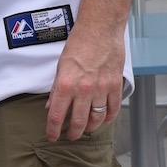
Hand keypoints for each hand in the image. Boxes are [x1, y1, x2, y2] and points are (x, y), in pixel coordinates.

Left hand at [44, 24, 124, 140]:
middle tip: (70, 136)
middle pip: (78, 122)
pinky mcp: (115, 87)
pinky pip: (113, 110)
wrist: (100, 30)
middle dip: (73, 133)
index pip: (57, 115)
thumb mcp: (61, 66)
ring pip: (96, 119)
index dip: (53, 129)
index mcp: (66, 84)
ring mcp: (101, 90)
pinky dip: (108, 118)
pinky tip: (103, 119)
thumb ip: (57, 88)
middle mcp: (84, 90)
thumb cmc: (79, 44)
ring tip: (85, 129)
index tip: (52, 136)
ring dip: (90, 127)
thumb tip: (51, 106)